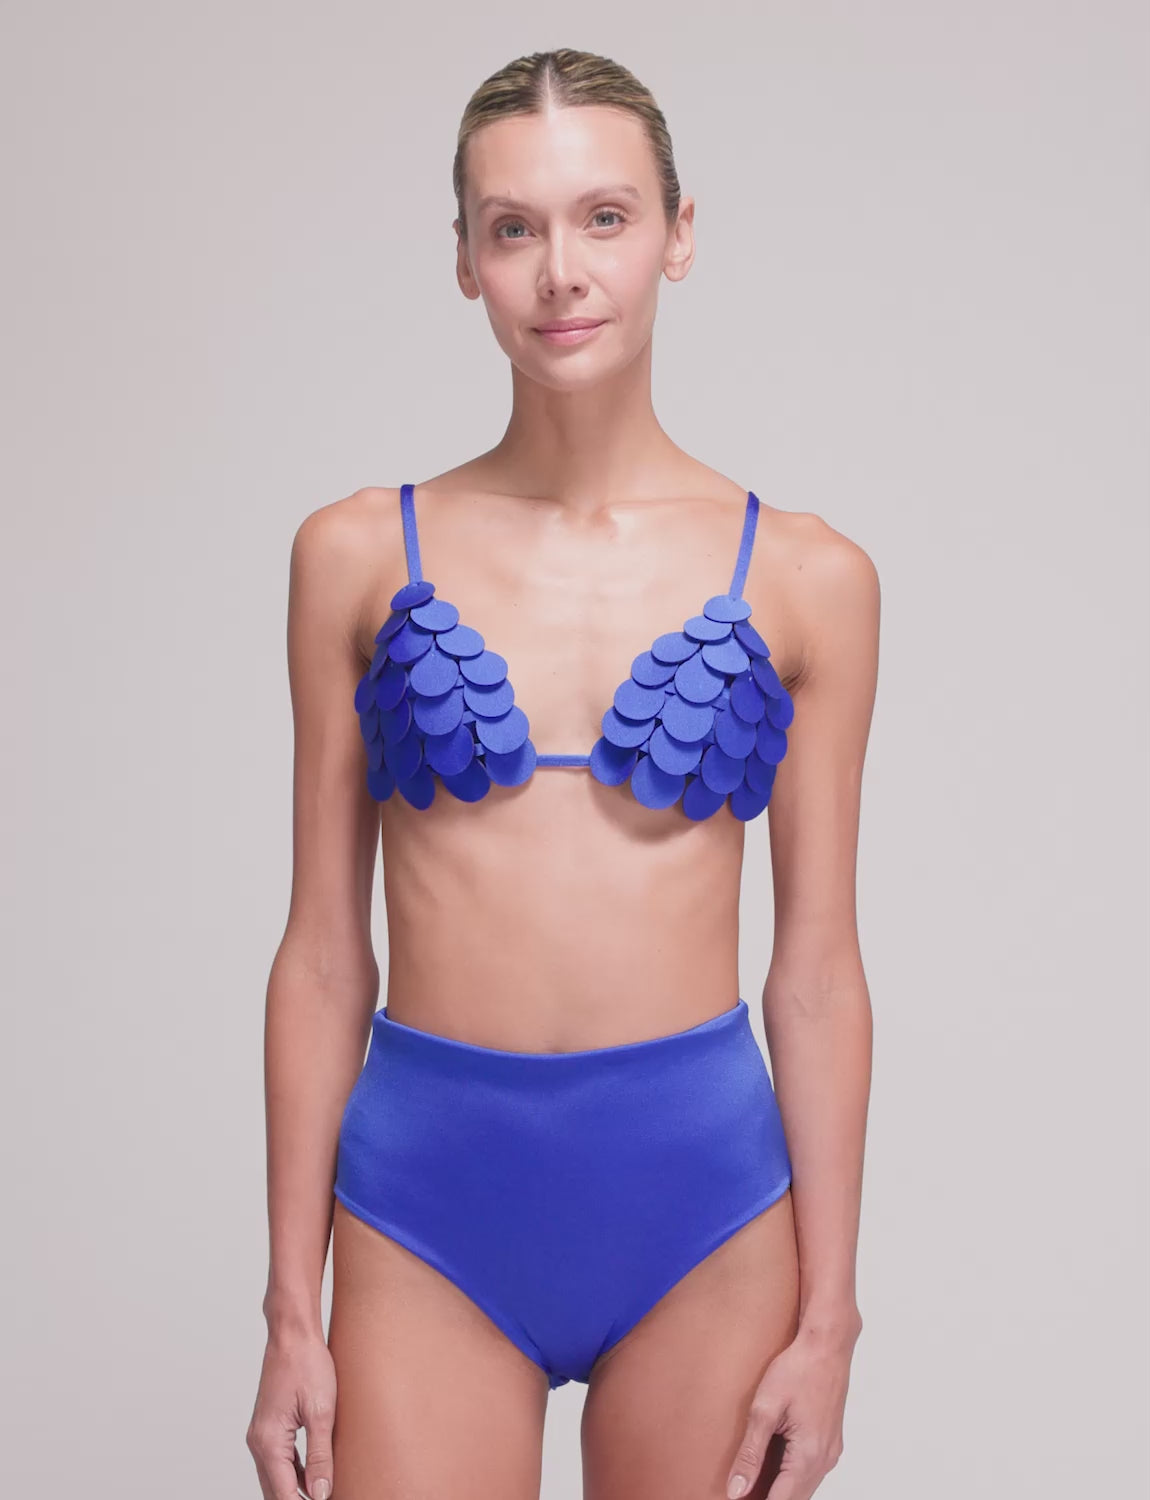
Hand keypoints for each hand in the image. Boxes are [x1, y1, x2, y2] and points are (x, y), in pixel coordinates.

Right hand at [246, 1327, 336, 1499]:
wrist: (292, 1334)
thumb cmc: (307, 1364)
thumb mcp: (321, 1412)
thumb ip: (321, 1456)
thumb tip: (321, 1494)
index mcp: (270, 1443)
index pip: (283, 1495)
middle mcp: (259, 1443)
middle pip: (274, 1492)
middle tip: (323, 1499)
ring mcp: (261, 1435)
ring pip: (275, 1478)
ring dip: (294, 1491)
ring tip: (320, 1494)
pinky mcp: (269, 1427)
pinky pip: (278, 1462)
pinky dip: (293, 1474)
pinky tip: (312, 1478)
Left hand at [725, 1320, 857, 1498]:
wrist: (826, 1345)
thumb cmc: (798, 1369)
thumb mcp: (765, 1409)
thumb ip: (750, 1453)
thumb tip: (736, 1489)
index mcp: (809, 1455)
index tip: (737, 1499)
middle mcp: (825, 1459)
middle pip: (794, 1498)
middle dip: (768, 1497)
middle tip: (741, 1489)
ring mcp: (831, 1451)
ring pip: (804, 1487)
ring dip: (780, 1488)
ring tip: (751, 1479)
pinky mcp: (830, 1442)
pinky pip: (810, 1472)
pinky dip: (791, 1475)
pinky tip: (770, 1464)